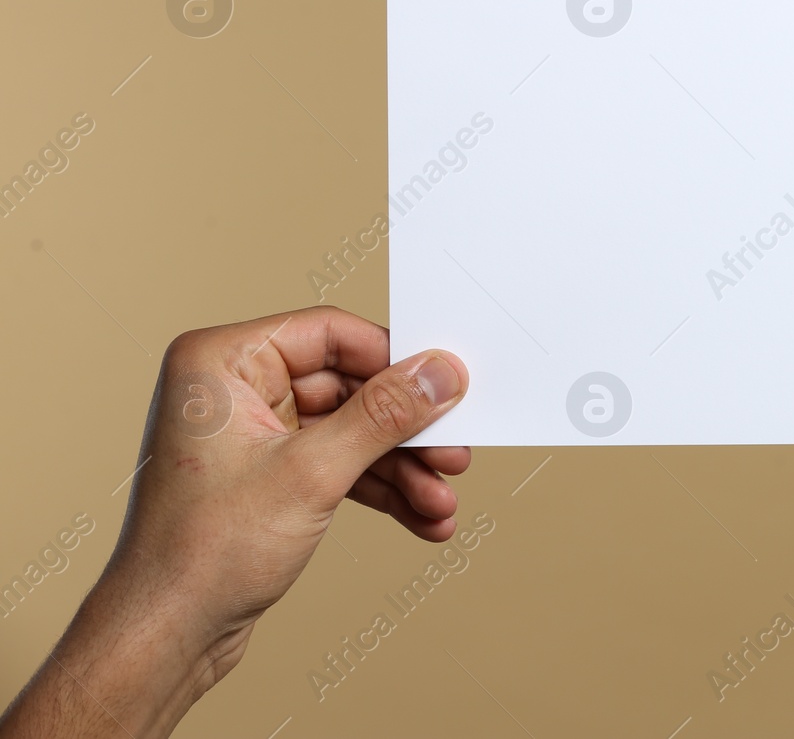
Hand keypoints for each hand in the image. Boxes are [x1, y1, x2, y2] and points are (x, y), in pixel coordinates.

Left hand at [0, 307, 471, 736]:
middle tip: (451, 455)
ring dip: (400, 469)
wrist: (165, 636)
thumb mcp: (310, 474)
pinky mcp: (268, 474)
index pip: (330, 335)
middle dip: (404, 433)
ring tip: (439, 502)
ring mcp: (252, 432)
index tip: (446, 386)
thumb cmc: (201, 554)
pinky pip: (338, 464)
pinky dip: (379, 489)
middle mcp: (233, 388)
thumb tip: (438, 373)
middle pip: (349, 386)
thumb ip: (383, 416)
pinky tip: (420, 516)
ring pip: (350, 431)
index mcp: (220, 362)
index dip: (394, 362)